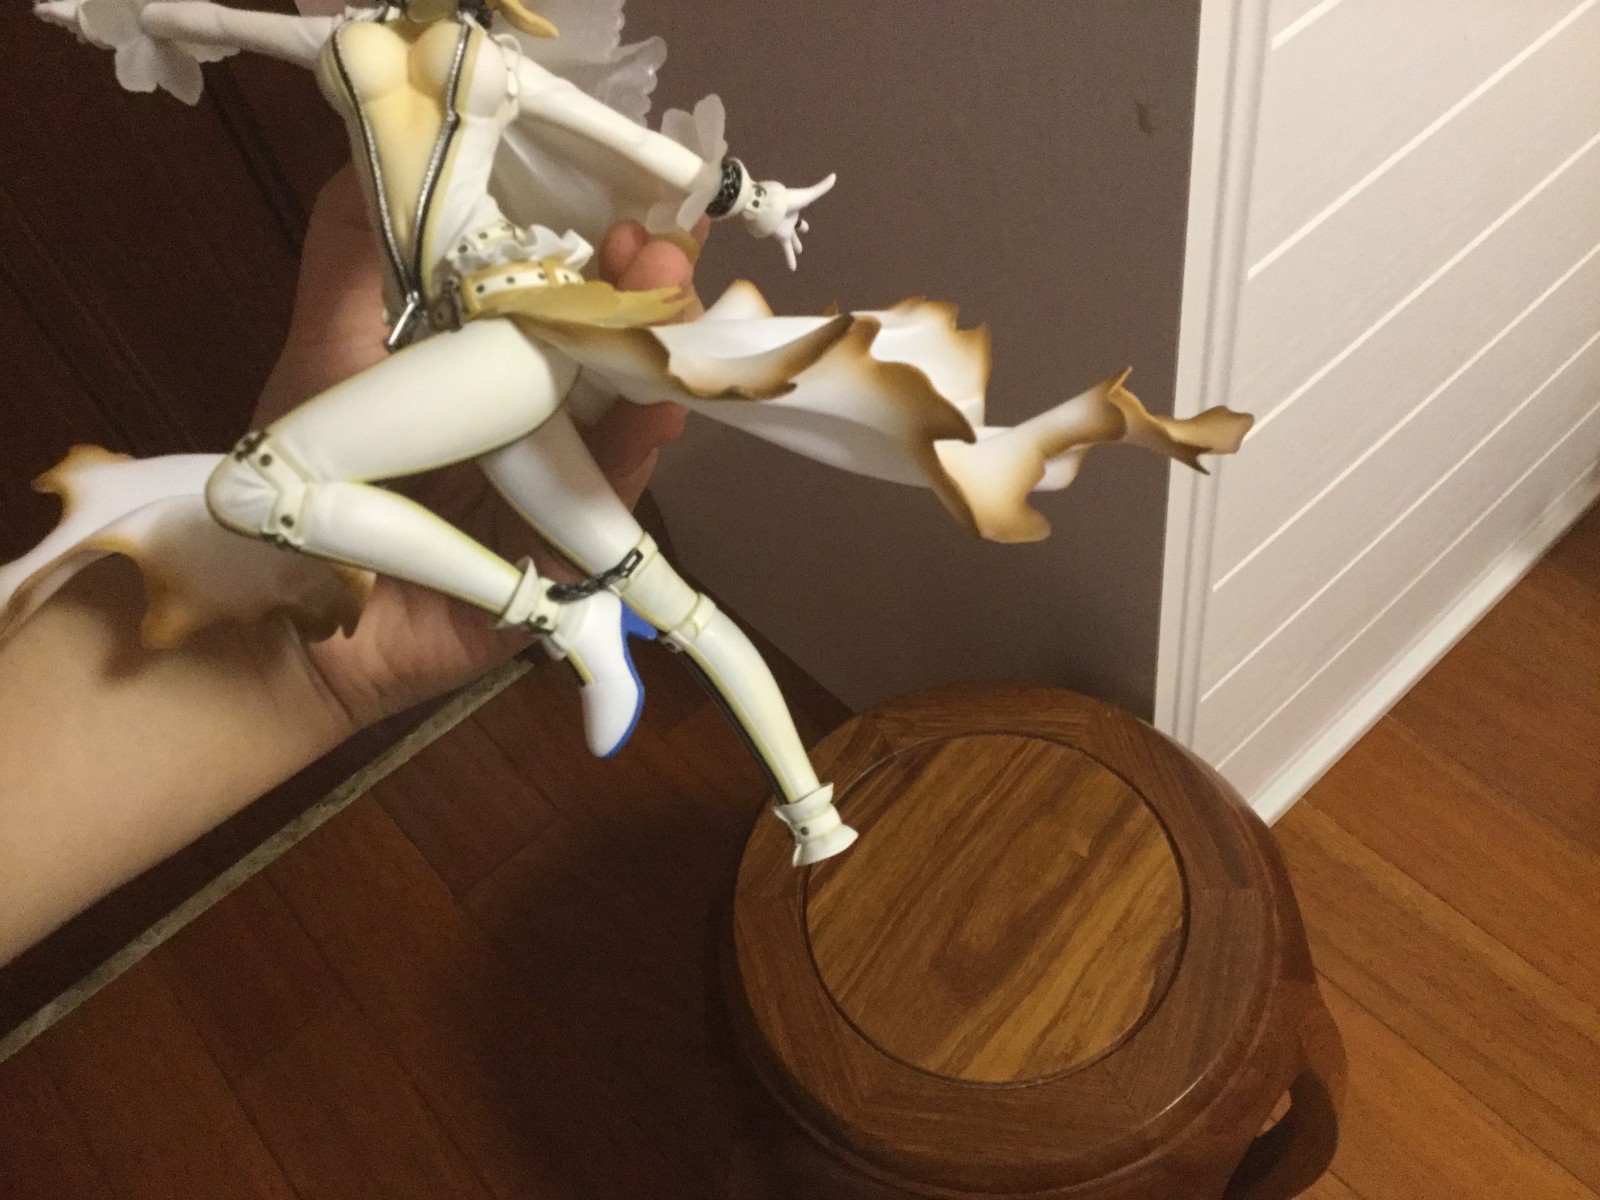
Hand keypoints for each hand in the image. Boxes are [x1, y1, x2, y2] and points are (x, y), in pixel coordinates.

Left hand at [257, 166, 704, 730]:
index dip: (594, 239)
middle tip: (659, 241)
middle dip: (643, 283)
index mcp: (489, 359)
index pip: (562, 286)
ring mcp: (564, 479)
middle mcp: (538, 410)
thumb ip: (350, 258)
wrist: (303, 620)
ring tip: (673, 294)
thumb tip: (375, 143)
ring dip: (658, 350)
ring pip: (628, 405)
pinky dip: (639, 450)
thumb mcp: (325, 350)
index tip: (615, 200)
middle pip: (611, 337)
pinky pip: (617, 495)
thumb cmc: (312, 482)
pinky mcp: (575, 550)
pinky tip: (661, 403)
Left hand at [742, 174, 835, 269]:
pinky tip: (792, 269)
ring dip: (793, 248)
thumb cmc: (788, 199)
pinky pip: (786, 251)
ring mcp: (784, 228)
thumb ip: (821, 188)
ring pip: (790, 241)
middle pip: (795, 228)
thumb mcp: (808, 195)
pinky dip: (790, 259)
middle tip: (801, 242)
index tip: (805, 227)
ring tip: (798, 254)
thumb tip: (834, 175)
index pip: (799, 216)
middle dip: (797, 232)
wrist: (769, 206)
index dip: (802, 221)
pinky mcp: (781, 237)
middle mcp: (789, 220)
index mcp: (795, 209)